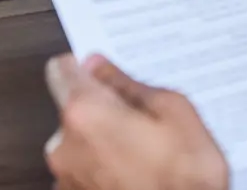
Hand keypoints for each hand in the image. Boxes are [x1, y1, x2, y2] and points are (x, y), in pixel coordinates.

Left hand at [44, 54, 227, 189]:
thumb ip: (129, 84)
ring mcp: (66, 179)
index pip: (61, 69)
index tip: (103, 72)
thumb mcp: (173, 110)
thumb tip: (102, 67)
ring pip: (80, 143)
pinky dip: (104, 169)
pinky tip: (136, 175)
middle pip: (74, 109)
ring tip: (145, 154)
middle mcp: (65, 146)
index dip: (84, 67)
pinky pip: (84, 172)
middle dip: (103, 109)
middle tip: (141, 120)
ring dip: (104, 142)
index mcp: (86, 113)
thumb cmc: (185, 177)